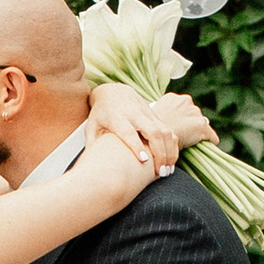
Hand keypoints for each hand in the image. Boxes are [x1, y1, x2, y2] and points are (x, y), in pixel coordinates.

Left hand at [87, 87, 217, 178]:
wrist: (113, 91)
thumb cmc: (100, 113)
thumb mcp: (92, 126)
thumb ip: (92, 144)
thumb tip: (90, 164)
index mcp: (117, 118)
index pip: (129, 132)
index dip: (136, 146)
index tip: (143, 161)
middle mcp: (135, 114)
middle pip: (153, 132)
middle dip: (160, 153)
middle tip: (161, 173)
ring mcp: (147, 113)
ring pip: (164, 131)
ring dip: (169, 151)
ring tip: (168, 170)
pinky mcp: (155, 115)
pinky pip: (169, 130)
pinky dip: (172, 146)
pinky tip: (171, 161)